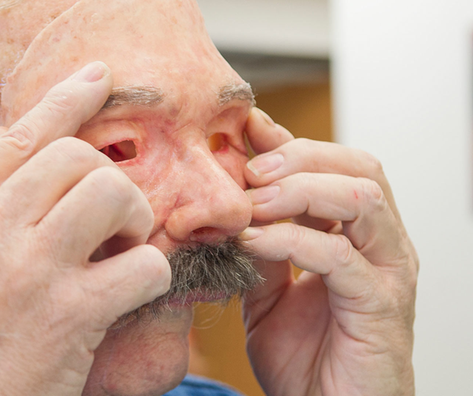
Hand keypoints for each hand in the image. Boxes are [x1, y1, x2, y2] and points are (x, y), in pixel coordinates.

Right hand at [0, 62, 170, 395]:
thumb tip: (21, 153)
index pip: (16, 136)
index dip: (64, 101)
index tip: (98, 80)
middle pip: (73, 157)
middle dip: (108, 179)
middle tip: (113, 218)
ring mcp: (26, 270)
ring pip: (110, 192)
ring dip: (132, 216)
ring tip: (122, 246)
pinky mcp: (69, 315)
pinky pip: (142, 263)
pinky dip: (150, 273)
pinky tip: (132, 292)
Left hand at [240, 108, 417, 395]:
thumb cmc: (304, 358)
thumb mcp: (267, 292)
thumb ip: (259, 247)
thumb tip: (233, 202)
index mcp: (356, 234)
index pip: (333, 166)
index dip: (288, 142)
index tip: (243, 128)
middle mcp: (380, 244)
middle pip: (357, 167)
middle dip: (298, 155)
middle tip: (247, 169)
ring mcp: (386, 272)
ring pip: (360, 198)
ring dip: (298, 189)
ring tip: (250, 203)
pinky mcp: (380, 305)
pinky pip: (340, 256)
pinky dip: (292, 239)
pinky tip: (253, 242)